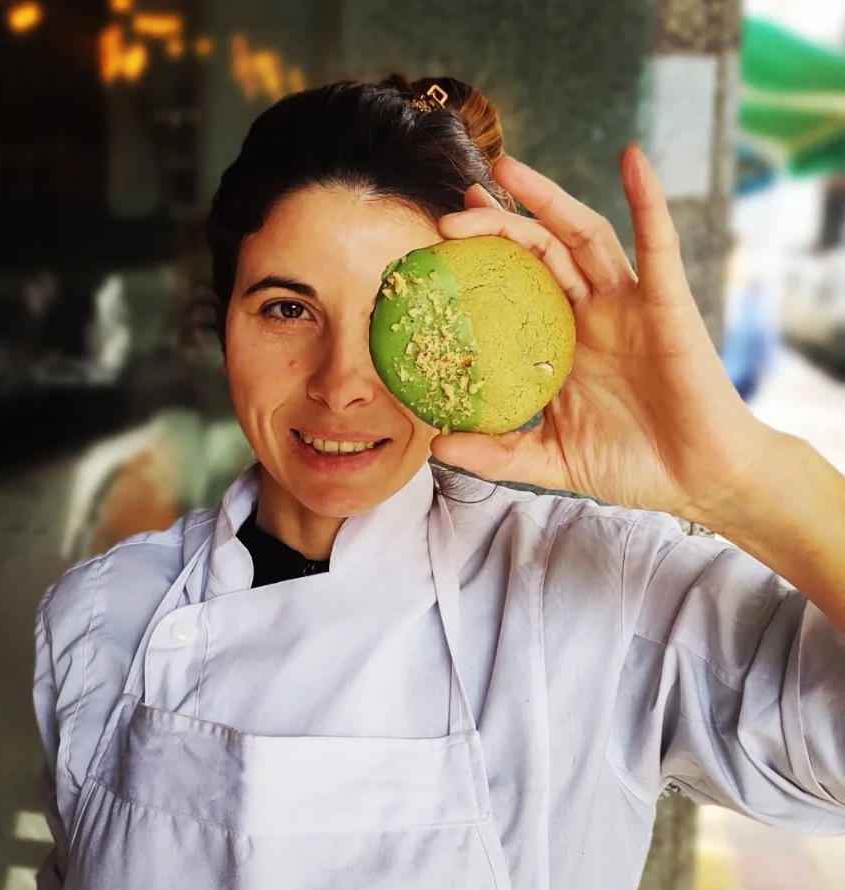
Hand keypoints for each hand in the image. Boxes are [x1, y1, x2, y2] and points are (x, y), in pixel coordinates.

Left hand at [430, 146, 774, 523]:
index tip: (440, 241)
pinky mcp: (670, 305)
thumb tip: (438, 445)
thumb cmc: (629, 466)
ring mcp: (630, 306)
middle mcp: (592, 314)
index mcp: (561, 342)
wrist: (699, 481)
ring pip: (585, 235)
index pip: (515, 286)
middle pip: (541, 250)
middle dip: (499, 222)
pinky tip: (632, 159)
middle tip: (455, 208)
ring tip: (506, 169)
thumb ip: (496, 453)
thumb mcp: (548, 459)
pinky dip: (648, 200)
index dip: (481, 260)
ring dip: (549, 198)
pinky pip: (659, 245)